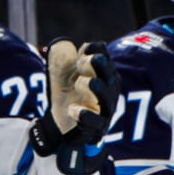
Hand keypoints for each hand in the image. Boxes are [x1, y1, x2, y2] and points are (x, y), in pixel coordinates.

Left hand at [28, 40, 119, 174]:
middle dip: (99, 67)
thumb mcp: (64, 75)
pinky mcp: (96, 129)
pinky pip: (95, 123)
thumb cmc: (68, 98)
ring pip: (107, 99)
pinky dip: (84, 115)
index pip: (105, 60)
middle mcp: (109, 94)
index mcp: (104, 78)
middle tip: (84, 61)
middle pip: (110, 78)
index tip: (83, 49)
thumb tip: (69, 44)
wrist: (63, 130)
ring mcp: (105, 112)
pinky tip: (72, 109)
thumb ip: (66, 59)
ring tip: (80, 82)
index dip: (96, 52)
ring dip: (95, 88)